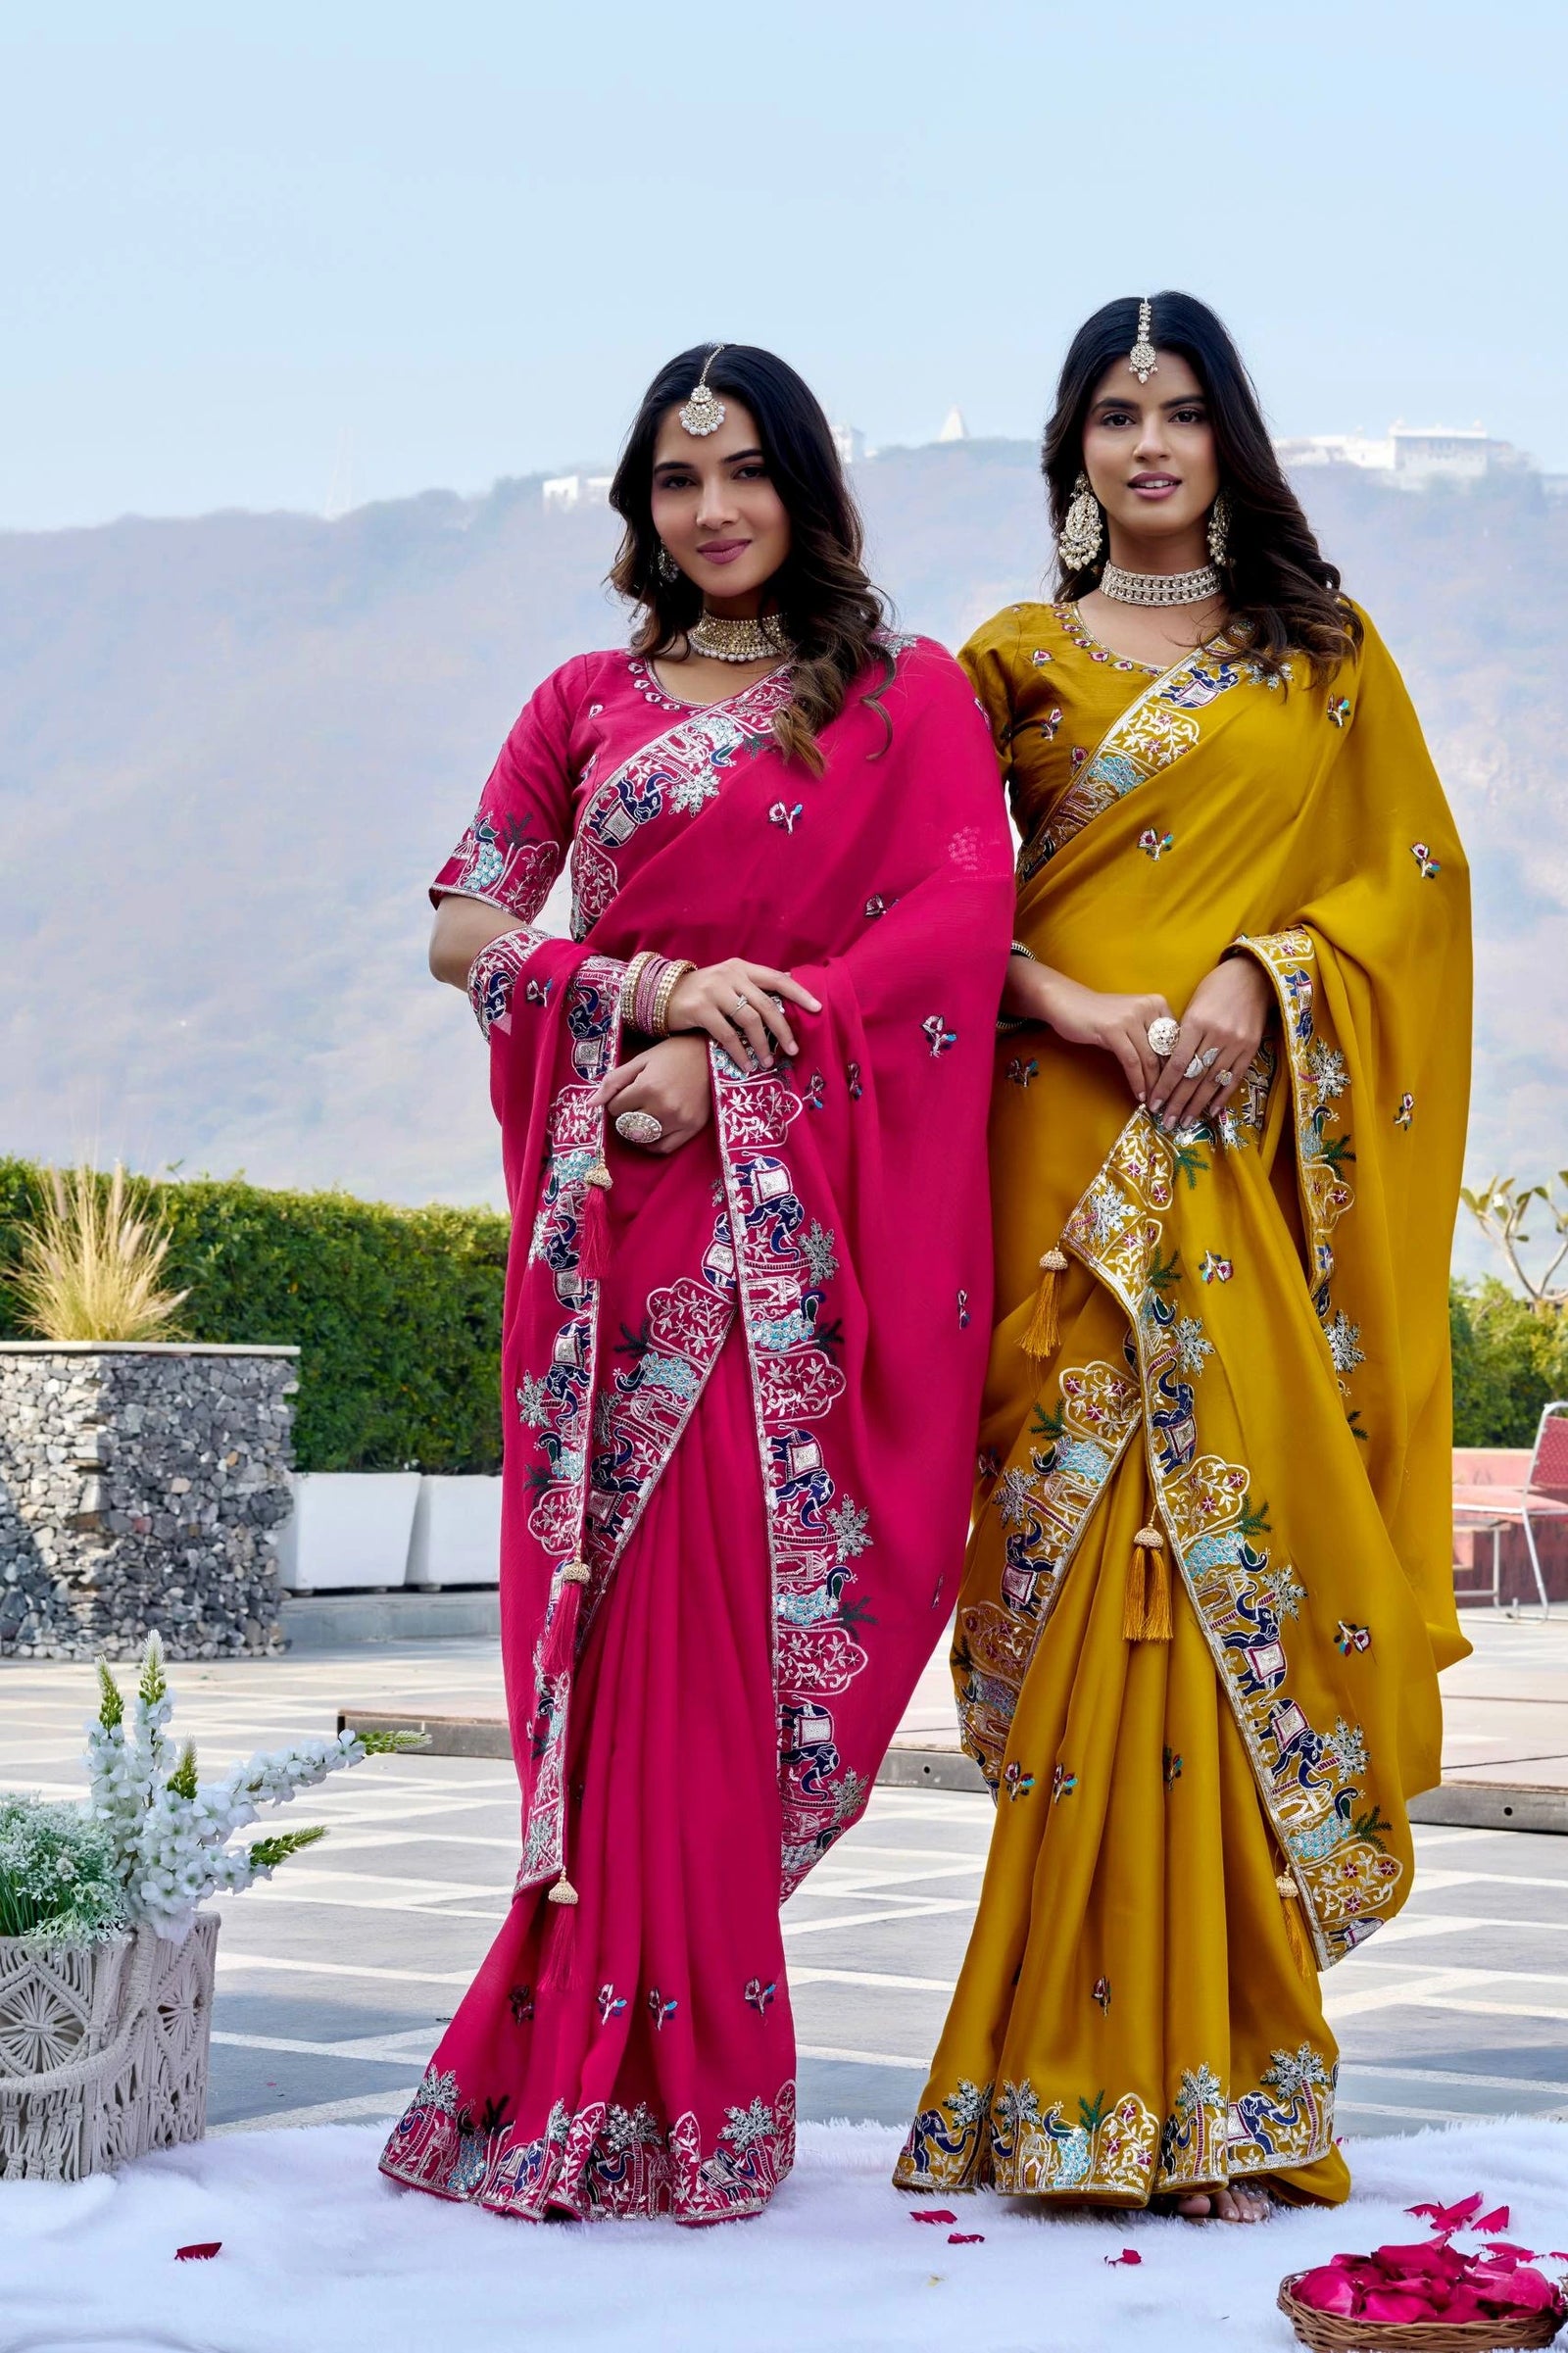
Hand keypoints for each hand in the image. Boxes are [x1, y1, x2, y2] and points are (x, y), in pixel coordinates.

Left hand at [592, 1035, 712, 1155]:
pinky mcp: (692, 1128)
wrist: (712, 1054)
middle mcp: (663, 1107)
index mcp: (647, 1087)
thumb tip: (590, 1105)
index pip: (615, 1109)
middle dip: (625, 1116)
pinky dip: (652, 1144)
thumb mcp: (641, 1060)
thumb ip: (614, 1081)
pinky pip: (664, 1148)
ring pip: (643, 1139)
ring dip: (636, 1131)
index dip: (616, 1101)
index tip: (626, 1093)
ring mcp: (679, 1120)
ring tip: (641, 1118)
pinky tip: (651, 1133)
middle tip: (633, 1105)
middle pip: (627, 1125)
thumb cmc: (674, 1053)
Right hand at [664, 957, 820, 1068]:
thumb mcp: (728, 983)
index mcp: (742, 967)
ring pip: (749, 1020)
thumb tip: (786, 998)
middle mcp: (730, 975)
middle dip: (783, 1030)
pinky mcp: (700, 1008)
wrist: (662, 994)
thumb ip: (752, 988)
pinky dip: (740, 1052)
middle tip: (793, 1050)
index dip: (799, 994)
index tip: (817, 1009)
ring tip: (768, 1062)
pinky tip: (746, 1065)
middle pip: (766, 1004)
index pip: (777, 979)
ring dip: (762, 1045)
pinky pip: (727, 1034)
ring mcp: (714, 990)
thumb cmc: (702, 992)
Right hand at [1030, 968, 1179, 1103]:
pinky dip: (1137, 1081)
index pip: (1177, 1040)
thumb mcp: (1131, 1020)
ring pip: (1149, 1059)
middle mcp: (1148, 1007)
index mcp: (1157, 1003)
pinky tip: (1138, 1094)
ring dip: (1152, 1085)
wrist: (1068, 1003)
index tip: (1178, 1087)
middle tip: (1167, 1100)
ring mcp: (1131, 1017)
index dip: (1179, 1066)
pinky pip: (1131, 1062)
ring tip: (1153, 1102)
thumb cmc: (1100, 1015)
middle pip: (1164, 1051)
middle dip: (1166, 1080)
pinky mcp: (1114, 1030)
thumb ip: (1150, 1036)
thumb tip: (1168, 1068)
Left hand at [1151, 957, 1272, 1131]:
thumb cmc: (1215, 988)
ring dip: (1197, 1105)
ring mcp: (1236, 1043)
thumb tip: (1170, 1066)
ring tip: (1184, 1122)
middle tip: (1166, 1122)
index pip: (1177, 1063)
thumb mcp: (1193, 1006)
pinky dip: (1222, 1096)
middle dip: (1178, 1103)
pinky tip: (1211, 1111)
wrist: (1252, 976)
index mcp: (1196, 1023)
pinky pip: (1234, 1078)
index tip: (1154, 1104)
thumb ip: (1183, 1035)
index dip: (1164, 1087)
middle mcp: (1217, 1035)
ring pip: (1212, 1081)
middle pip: (1193, 1077)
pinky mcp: (1251, 1049)